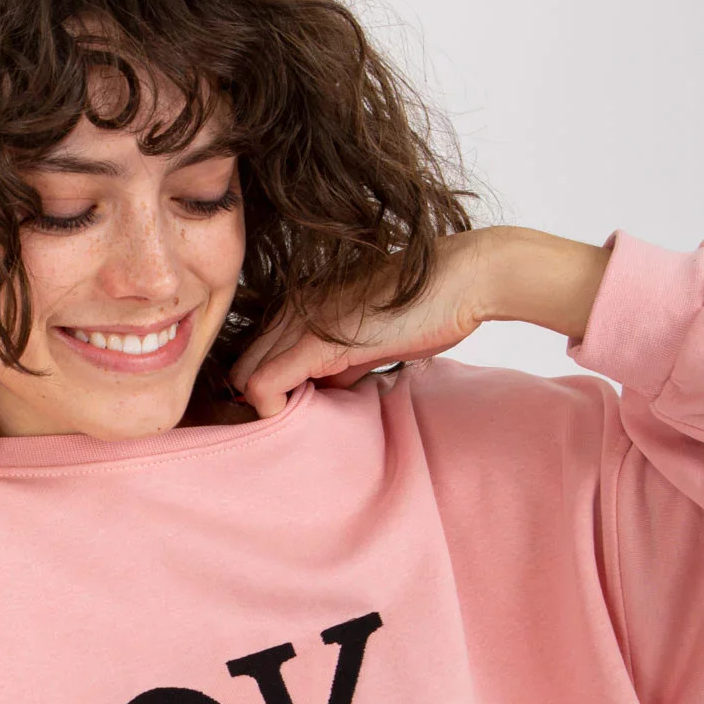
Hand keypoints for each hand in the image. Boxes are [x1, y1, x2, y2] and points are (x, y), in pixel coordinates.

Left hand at [229, 226, 612, 418]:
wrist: (463, 278)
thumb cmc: (426, 307)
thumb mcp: (371, 341)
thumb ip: (341, 364)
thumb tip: (327, 389)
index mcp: (302, 304)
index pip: (255, 354)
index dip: (263, 390)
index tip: (287, 413)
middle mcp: (291, 308)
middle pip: (240, 366)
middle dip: (254, 402)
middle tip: (284, 426)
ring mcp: (299, 322)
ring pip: (243, 377)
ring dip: (262, 408)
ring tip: (291, 425)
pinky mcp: (314, 342)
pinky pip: (262, 384)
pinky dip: (268, 410)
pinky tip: (295, 419)